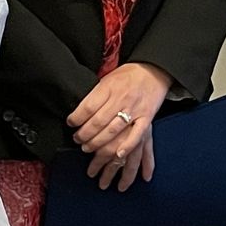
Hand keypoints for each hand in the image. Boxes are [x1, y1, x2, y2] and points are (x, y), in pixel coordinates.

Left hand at [66, 62, 172, 188]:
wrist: (154, 70)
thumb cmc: (128, 75)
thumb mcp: (108, 78)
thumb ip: (95, 94)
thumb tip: (77, 112)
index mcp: (109, 87)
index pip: (88, 107)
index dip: (76, 118)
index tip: (70, 123)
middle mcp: (121, 99)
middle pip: (98, 122)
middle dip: (84, 135)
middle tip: (77, 140)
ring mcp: (134, 109)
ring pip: (113, 131)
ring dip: (97, 143)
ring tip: (87, 148)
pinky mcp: (146, 117)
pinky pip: (136, 135)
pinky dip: (127, 145)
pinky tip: (118, 154)